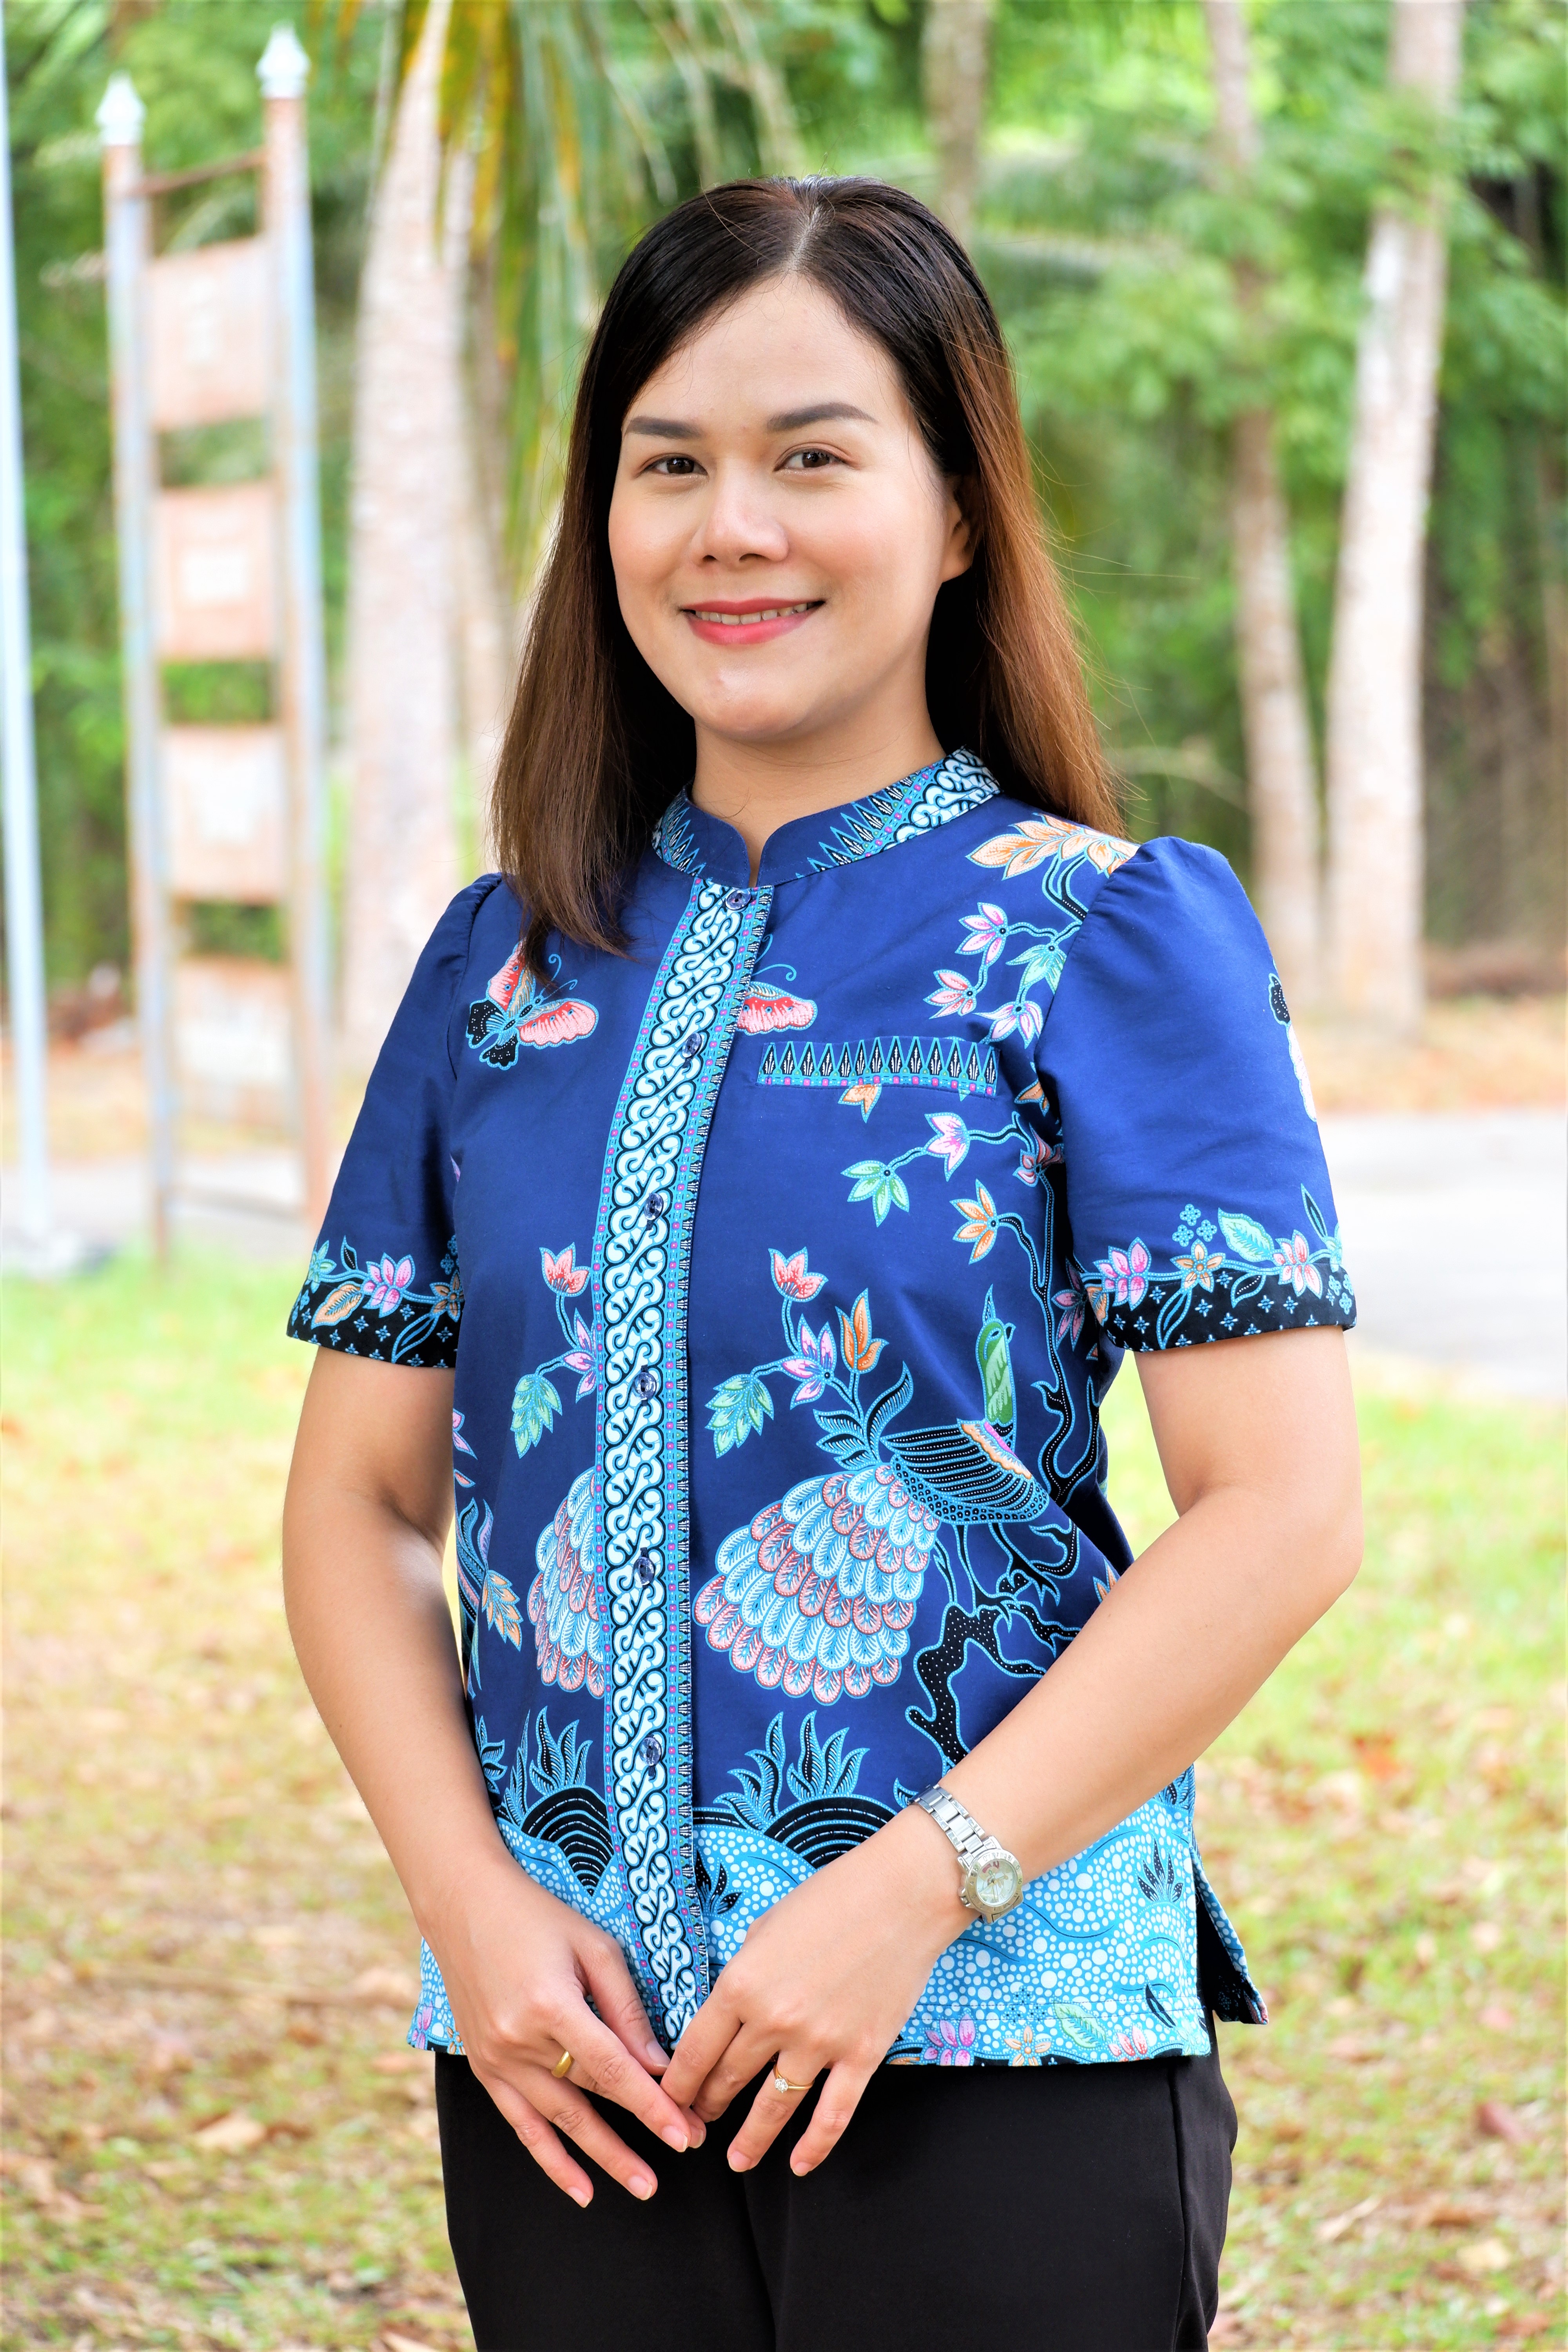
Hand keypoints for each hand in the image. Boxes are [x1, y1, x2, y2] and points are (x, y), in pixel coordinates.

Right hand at [427, 1850, 703, 2205]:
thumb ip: (625, 2008)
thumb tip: (659, 2065)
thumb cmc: (537, 1916)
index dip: (651, 2104)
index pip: (613, 2069)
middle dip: (641, 2128)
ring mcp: (497, 2059)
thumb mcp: (593, 1946)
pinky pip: (520, 2125)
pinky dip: (550, 2160)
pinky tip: (580, 2189)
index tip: (685, 2132)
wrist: (463, 1905)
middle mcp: (520, 2041)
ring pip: (559, 2121)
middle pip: (592, 2096)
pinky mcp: (484, 2068)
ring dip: (602, 2157)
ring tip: (643, 2185)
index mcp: (551, 2005)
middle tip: (685, 2149)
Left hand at [661, 1804, 965, 2176]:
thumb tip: (729, 2011)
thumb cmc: (831, 1898)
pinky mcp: (862, 2055)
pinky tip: (798, 2165)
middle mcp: (774, 2020)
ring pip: (773, 2107)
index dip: (678, 2082)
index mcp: (742, 1983)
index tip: (669, 2098)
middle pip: (728, 2078)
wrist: (902, 1894)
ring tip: (736, 2159)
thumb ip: (743, 1975)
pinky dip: (814, 2147)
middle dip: (708, 2105)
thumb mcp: (765, 1928)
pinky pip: (832, 2115)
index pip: (696, 2049)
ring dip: (751, 2140)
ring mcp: (820, 2043)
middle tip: (698, 2123)